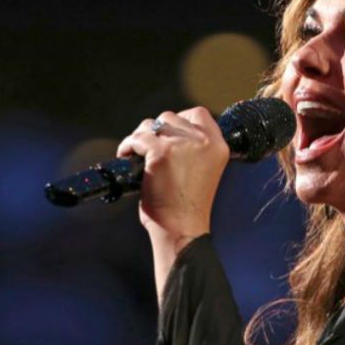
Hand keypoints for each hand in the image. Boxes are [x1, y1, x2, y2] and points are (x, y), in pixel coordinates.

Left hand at [117, 107, 229, 253]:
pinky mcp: (160, 153)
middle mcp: (203, 141)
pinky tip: (126, 156)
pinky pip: (137, 138)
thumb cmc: (190, 208)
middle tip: (148, 146)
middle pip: (171, 117)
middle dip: (157, 130)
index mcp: (219, 146)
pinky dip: (127, 146)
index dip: (180, 120)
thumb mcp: (205, 171)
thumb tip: (167, 133)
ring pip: (152, 124)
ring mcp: (181, 145)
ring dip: (141, 136)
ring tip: (136, 152)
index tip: (168, 133)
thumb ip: (195, 149)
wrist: (182, 229)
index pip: (199, 115)